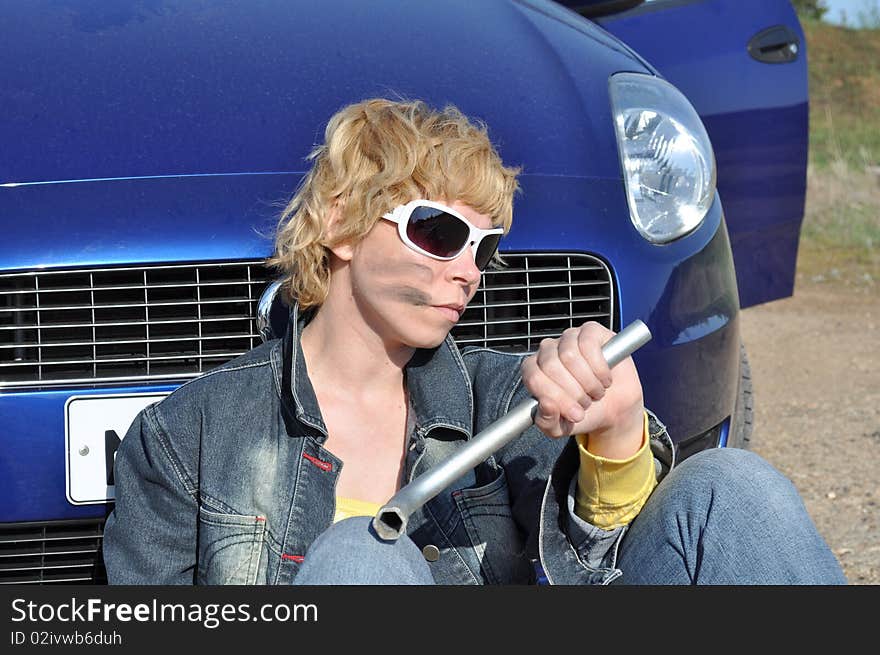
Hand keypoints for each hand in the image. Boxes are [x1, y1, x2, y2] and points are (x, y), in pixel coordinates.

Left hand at [520, 322, 644, 457]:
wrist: (614, 407)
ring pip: (570, 355)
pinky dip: (600, 368)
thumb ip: (547, 422)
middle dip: (573, 392)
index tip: (576, 414)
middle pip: (551, 366)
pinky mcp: (590, 331)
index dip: (556, 397)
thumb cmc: (583, 413)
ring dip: (589, 382)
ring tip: (595, 392)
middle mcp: (547, 351)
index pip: (534, 378)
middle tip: (586, 403)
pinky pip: (588, 344)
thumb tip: (546, 405)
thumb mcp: (561, 428)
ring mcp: (568, 338)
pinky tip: (605, 379)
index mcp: (533, 372)